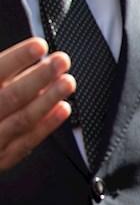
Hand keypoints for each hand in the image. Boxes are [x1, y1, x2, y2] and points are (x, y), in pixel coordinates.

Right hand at [0, 38, 73, 171]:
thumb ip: (5, 72)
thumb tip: (34, 54)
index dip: (17, 58)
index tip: (40, 46)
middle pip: (10, 96)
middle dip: (38, 77)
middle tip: (61, 60)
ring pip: (22, 119)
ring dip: (48, 99)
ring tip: (68, 82)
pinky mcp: (2, 159)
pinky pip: (27, 142)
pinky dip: (47, 125)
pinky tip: (64, 108)